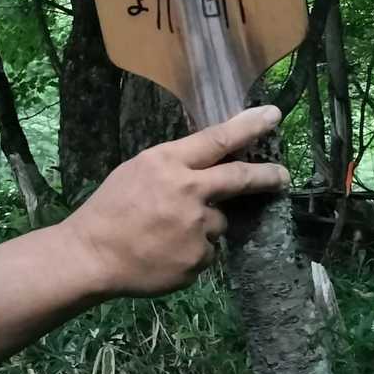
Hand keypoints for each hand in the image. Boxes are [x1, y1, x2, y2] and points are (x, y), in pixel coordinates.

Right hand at [61, 105, 290, 296]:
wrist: (90, 255)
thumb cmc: (111, 209)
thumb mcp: (138, 171)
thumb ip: (176, 167)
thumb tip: (211, 164)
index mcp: (168, 163)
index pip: (218, 139)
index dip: (249, 126)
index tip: (272, 115)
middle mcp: (188, 191)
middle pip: (239, 179)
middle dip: (266, 176)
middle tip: (283, 176)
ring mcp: (196, 227)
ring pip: (218, 221)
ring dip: (203, 225)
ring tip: (167, 234)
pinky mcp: (198, 258)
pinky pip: (207, 251)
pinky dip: (193, 252)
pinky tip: (166, 253)